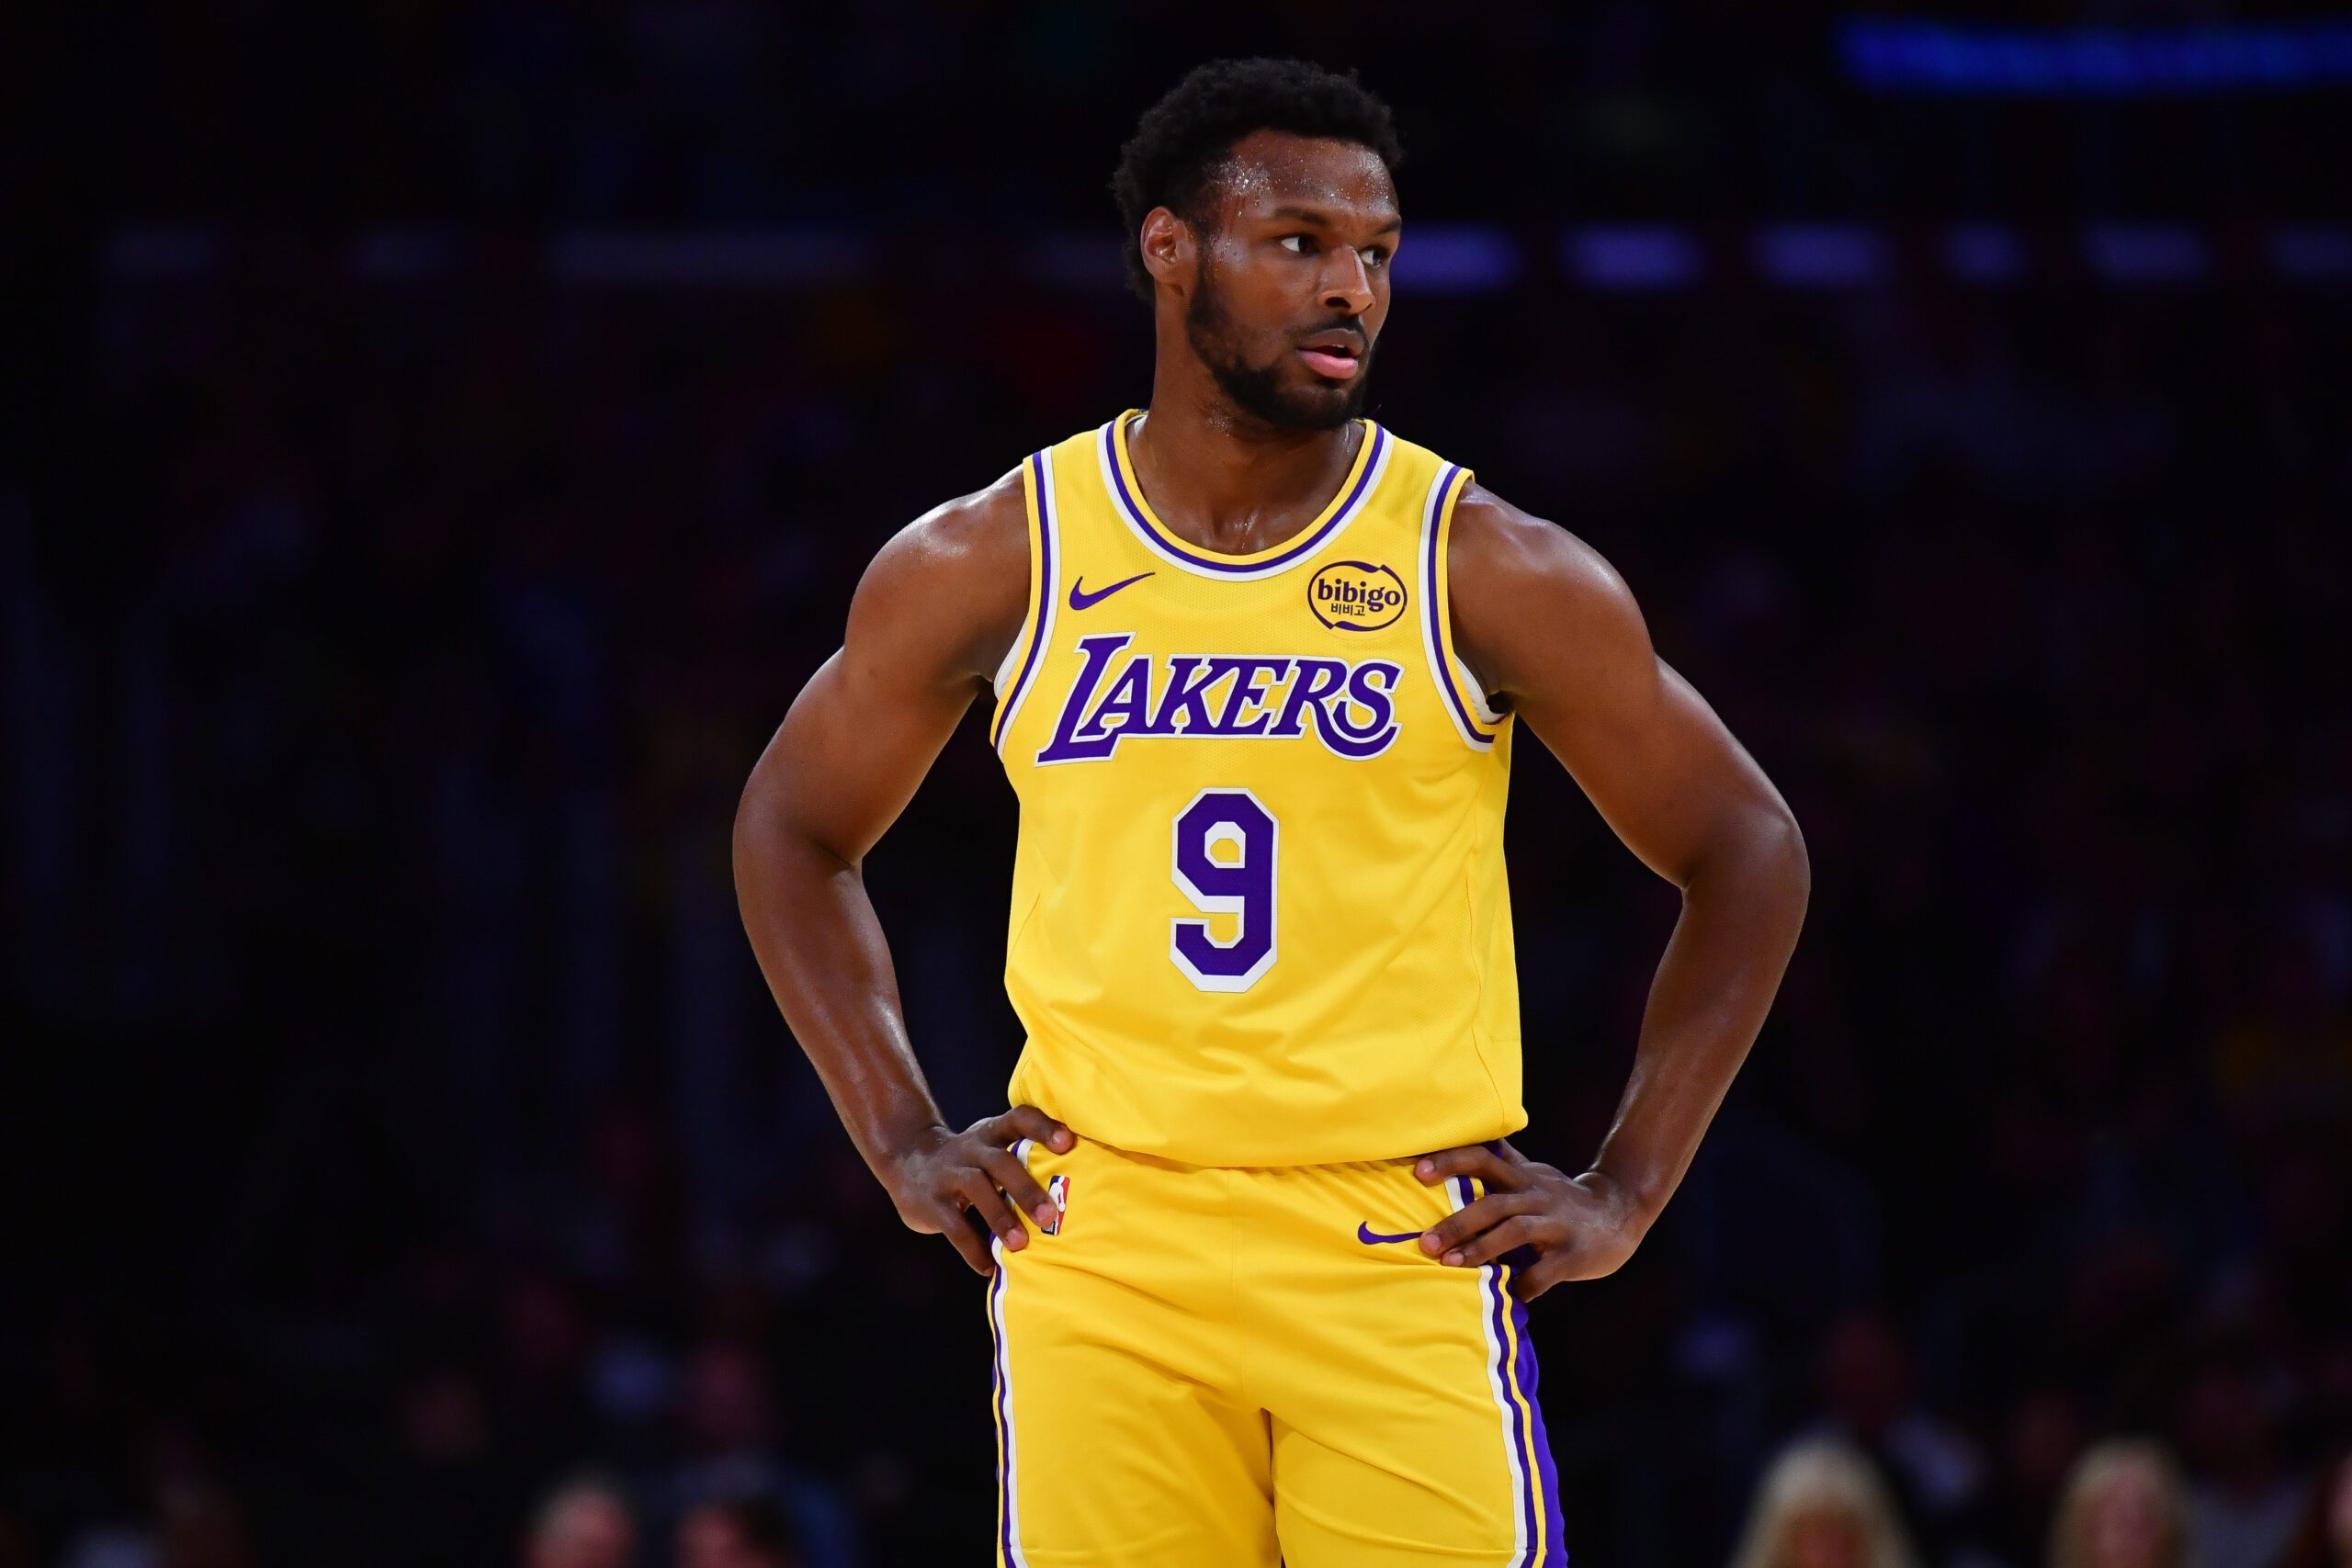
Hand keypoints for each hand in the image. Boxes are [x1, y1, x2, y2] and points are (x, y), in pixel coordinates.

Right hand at [879, 1107, 1074, 1276]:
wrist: (906, 1160)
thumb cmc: (969, 1160)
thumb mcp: (990, 1147)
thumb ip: (1022, 1159)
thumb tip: (1079, 1190)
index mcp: (992, 1133)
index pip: (1019, 1118)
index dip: (1043, 1127)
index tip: (1068, 1143)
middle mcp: (971, 1148)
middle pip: (1000, 1161)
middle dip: (1025, 1187)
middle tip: (1049, 1215)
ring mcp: (949, 1174)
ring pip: (977, 1188)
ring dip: (1000, 1216)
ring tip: (1021, 1244)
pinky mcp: (932, 1202)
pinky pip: (954, 1226)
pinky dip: (973, 1249)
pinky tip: (990, 1267)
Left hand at [1412, 1139, 1646, 1300]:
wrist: (1620, 1211)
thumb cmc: (1562, 1197)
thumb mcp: (1532, 1172)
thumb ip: (1500, 1160)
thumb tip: (1462, 1141)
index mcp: (1522, 1177)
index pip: (1483, 1159)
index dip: (1451, 1161)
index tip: (1418, 1171)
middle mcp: (1537, 1195)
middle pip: (1493, 1202)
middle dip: (1457, 1222)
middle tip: (1426, 1242)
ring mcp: (1556, 1224)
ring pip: (1515, 1231)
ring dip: (1480, 1248)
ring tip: (1450, 1265)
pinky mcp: (1574, 1254)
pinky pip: (1544, 1272)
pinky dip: (1523, 1284)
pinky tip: (1505, 1295)